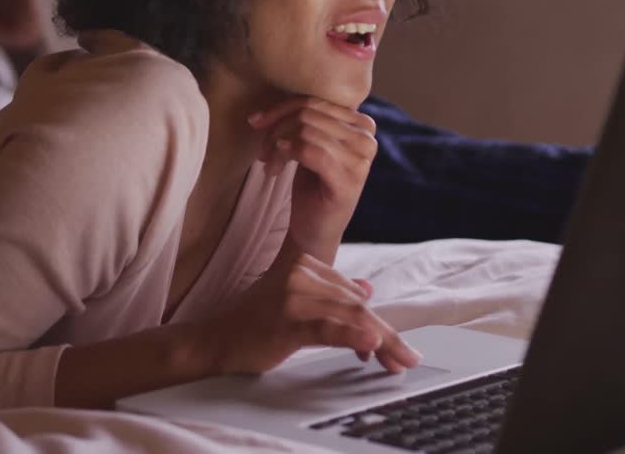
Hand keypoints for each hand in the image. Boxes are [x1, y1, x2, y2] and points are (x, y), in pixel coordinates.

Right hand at [199, 239, 419, 374]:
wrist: (217, 340)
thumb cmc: (256, 322)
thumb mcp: (295, 299)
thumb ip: (331, 291)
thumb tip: (367, 287)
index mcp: (304, 263)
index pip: (352, 292)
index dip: (376, 319)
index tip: (393, 345)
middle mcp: (300, 272)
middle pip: (355, 305)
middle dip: (385, 334)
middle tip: (407, 357)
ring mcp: (292, 296)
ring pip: (348, 318)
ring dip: (379, 342)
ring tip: (399, 360)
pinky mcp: (286, 320)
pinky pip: (326, 329)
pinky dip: (352, 338)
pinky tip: (370, 345)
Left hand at [248, 98, 376, 258]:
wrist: (315, 232)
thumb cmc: (311, 187)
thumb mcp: (309, 145)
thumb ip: (304, 119)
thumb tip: (269, 100)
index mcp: (361, 124)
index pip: (316, 99)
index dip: (281, 107)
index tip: (256, 121)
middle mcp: (367, 138)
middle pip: (309, 112)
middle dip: (277, 128)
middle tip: (263, 151)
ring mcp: (362, 159)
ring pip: (306, 128)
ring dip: (277, 144)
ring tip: (270, 163)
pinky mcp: (349, 179)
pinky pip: (309, 150)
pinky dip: (286, 153)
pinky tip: (277, 167)